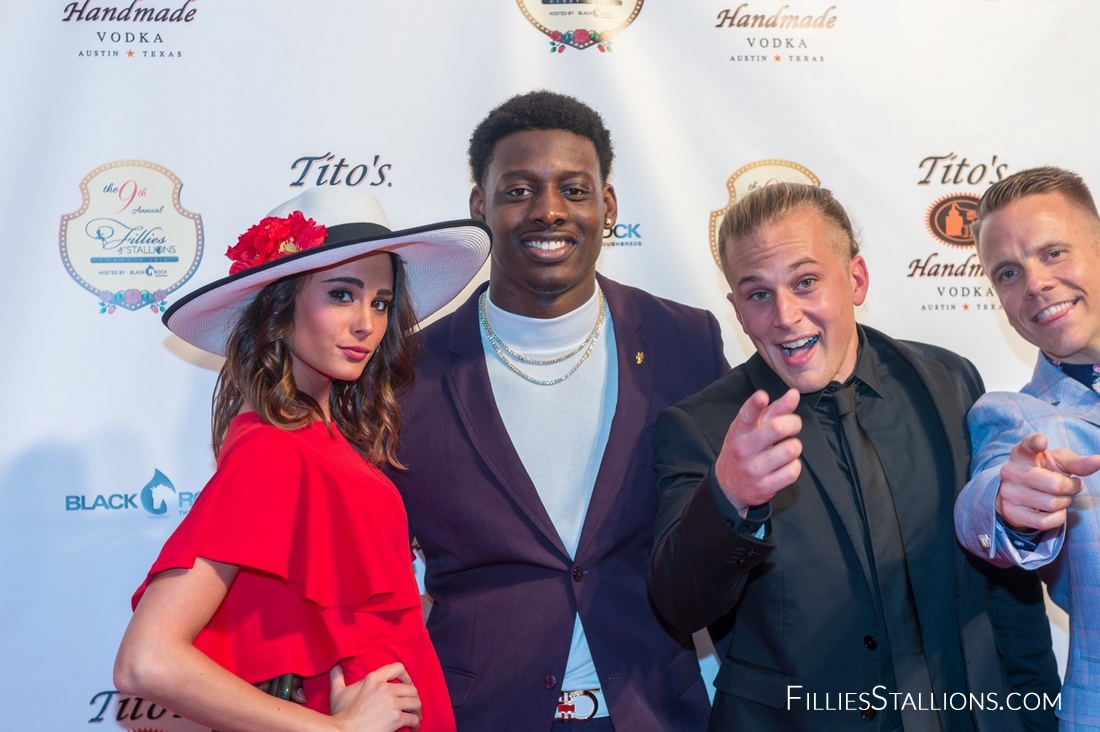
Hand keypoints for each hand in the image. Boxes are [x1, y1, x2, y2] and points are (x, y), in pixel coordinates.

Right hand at [330, 662, 421, 731]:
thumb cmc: (340, 715)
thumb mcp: (338, 692)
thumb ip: (337, 677)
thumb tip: (335, 666)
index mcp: (373, 679)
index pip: (398, 668)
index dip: (406, 676)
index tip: (406, 684)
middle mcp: (385, 688)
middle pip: (411, 688)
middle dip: (414, 698)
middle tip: (412, 706)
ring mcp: (391, 703)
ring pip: (415, 703)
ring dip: (417, 711)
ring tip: (414, 717)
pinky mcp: (396, 718)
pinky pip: (413, 719)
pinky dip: (415, 724)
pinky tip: (412, 728)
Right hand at [714, 388, 802, 513]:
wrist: (728, 487)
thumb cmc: (743, 450)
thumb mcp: (750, 430)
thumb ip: (773, 410)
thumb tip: (794, 393)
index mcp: (739, 432)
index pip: (746, 416)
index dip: (755, 404)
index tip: (762, 396)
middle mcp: (744, 450)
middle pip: (776, 429)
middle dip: (794, 423)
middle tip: (794, 425)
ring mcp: (754, 469)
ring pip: (790, 450)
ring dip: (795, 447)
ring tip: (787, 449)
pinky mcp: (764, 487)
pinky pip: (793, 471)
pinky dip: (794, 466)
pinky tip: (785, 466)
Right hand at [995, 432, 1099, 531]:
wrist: (1018, 492)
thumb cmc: (1043, 472)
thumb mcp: (1058, 463)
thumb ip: (1077, 463)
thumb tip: (1099, 461)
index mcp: (1023, 453)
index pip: (1028, 445)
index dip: (1036, 443)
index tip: (1042, 442)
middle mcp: (1011, 471)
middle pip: (1055, 485)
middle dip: (1070, 488)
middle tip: (1068, 486)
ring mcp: (1009, 493)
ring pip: (1051, 504)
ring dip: (1063, 503)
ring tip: (1057, 497)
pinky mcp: (1011, 513)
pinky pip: (1045, 522)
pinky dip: (1057, 518)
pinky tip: (1052, 511)